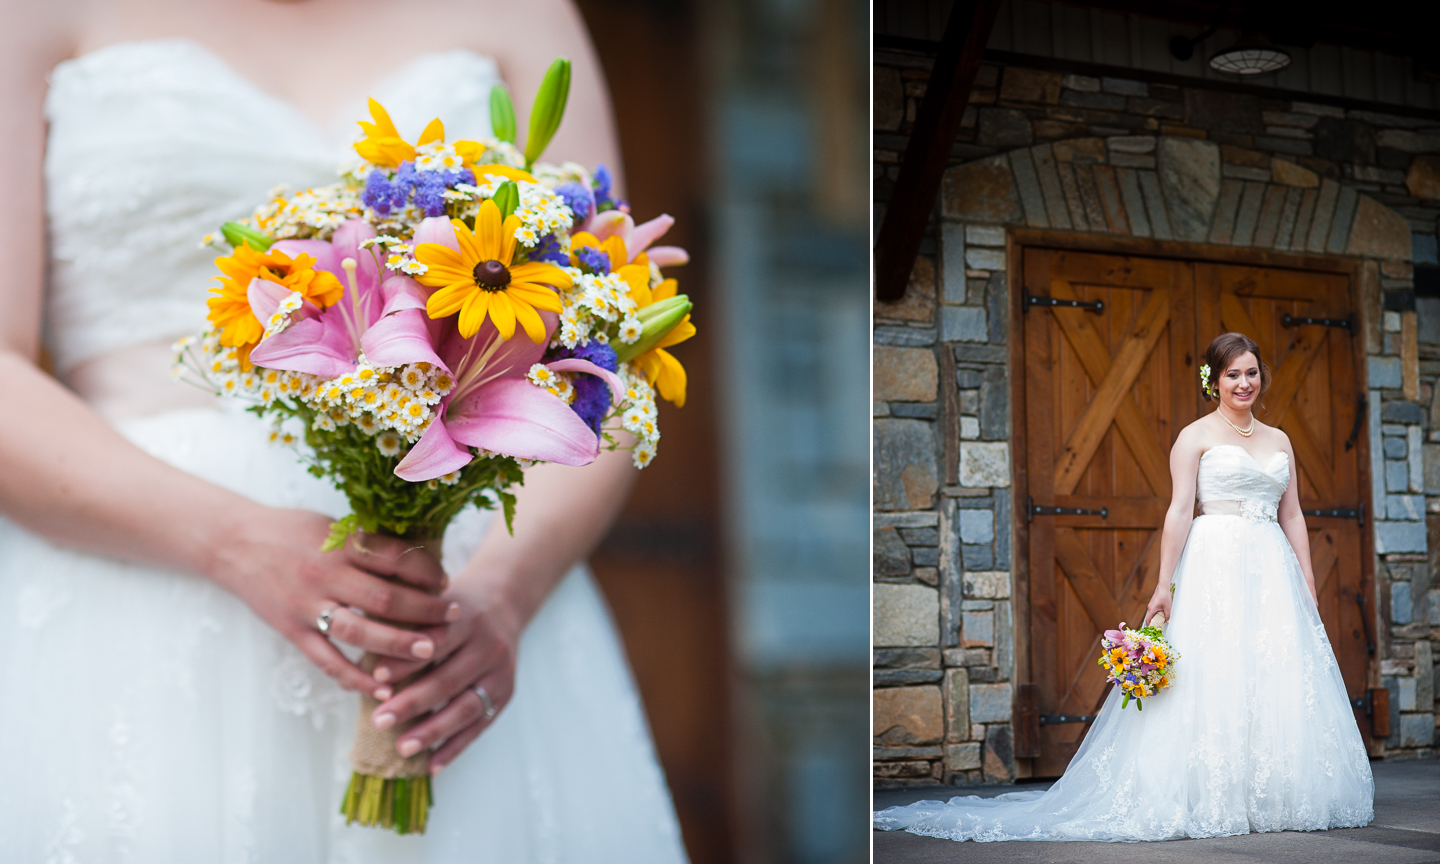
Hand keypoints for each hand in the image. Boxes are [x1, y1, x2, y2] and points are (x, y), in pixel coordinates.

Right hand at [207, 506, 459, 692]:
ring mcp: (307, 606)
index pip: (394, 558)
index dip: (426, 571)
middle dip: (425, 610)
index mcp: (340, 543)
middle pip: (384, 598)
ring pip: (359, 632)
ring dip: (398, 644)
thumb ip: (368, 542)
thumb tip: (417, 559)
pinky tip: (382, 689)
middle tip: (453, 617)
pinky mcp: (291, 631)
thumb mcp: (332, 525)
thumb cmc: (291, 530)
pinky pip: (327, 661)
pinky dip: (355, 677)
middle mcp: (325, 575)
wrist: (233, 543)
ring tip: (429, 651)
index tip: (446, 581)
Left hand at [365, 574, 521, 773]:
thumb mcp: (431, 602)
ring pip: (466, 707)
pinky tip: (432, 765)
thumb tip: (358, 664)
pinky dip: (455, 747)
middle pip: (449, 679)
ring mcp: (501, 672)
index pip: (435, 641)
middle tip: (380, 721)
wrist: (502, 602)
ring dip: (433, 731)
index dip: (406, 661)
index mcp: (466, 618)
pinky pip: (480, 726)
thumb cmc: (450, 608)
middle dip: (412, 703)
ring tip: (403, 749)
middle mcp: (489, 645)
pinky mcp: (506, 693)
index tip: (376, 677)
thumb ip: (403, 625)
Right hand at [1144, 588, 1171, 627]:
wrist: (1163, 588)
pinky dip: (1154, 614)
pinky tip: (1159, 615)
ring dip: (1153, 617)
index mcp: (1152, 608)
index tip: (1149, 629)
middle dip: (1152, 622)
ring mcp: (1150, 605)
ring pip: (1151, 613)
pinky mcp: (1152, 603)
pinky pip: (1152, 610)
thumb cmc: (1164, 596)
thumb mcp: (1167, 607)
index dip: (1148, 624)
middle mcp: (1149, 607)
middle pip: (1149, 616)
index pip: (1148, 618)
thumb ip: (1167, 615)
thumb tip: (1168, 621)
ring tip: (1158, 621)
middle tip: (1156, 626)